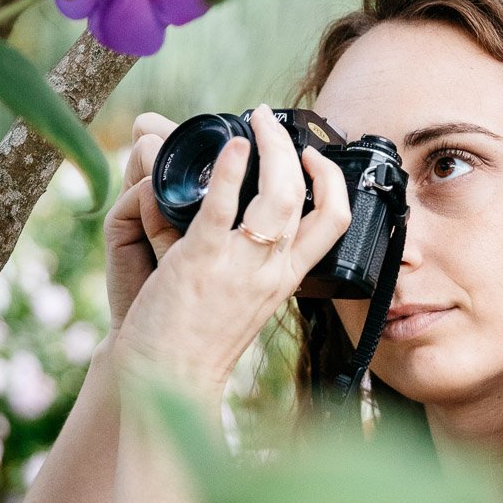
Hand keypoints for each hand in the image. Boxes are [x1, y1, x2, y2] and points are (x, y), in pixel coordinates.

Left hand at [110, 104, 352, 396]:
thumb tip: (246, 226)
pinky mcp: (199, 261)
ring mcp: (238, 266)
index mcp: (284, 280)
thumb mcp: (243, 303)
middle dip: (296, 150)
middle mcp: (270, 271)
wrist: (167, 381)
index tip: (312, 157)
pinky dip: (231, 169)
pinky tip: (231, 146)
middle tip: (271, 120)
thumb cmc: (196, 344)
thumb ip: (251, 267)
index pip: (334, 224)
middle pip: (308, 199)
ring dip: (271, 148)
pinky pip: (221, 205)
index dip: (332, 183)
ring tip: (255, 122)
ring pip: (278, 195)